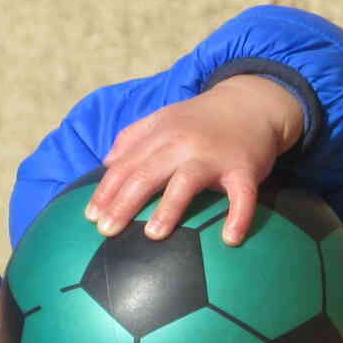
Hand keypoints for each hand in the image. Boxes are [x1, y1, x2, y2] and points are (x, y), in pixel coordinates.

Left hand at [84, 75, 304, 244]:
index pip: (126, 165)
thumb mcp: (165, 117)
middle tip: (107, 231)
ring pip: (187, 182)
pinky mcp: (244, 168)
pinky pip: (242, 196)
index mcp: (161, 134)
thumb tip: (106, 163)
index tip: (90, 217)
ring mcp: (214, 156)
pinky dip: (239, 216)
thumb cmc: (203, 120)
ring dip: (169, 209)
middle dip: (123, 204)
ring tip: (153, 236)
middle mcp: (183, 143)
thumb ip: (134, 137)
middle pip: (147, 174)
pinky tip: (230, 239)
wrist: (252, 103)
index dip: (106, 191)